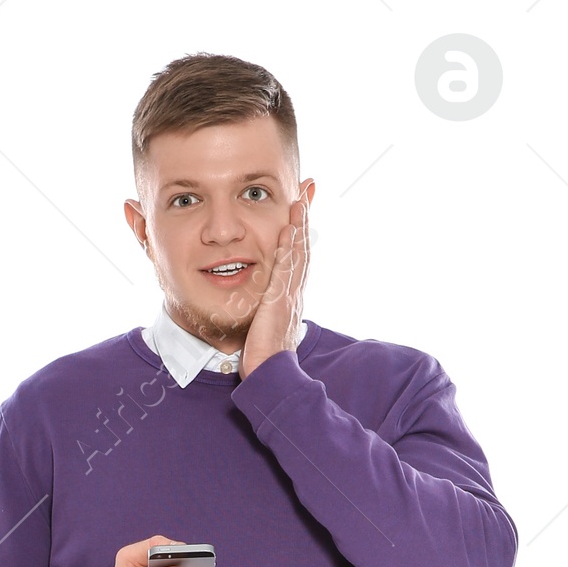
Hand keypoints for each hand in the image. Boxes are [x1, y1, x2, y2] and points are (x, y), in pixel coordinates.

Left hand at [240, 196, 308, 378]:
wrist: (270, 377)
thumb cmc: (263, 359)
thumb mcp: (264, 328)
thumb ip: (264, 312)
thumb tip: (260, 308)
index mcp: (289, 297)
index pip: (296, 256)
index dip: (299, 230)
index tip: (300, 206)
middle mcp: (294, 293)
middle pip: (302, 247)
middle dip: (304, 217)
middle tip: (308, 189)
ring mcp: (290, 296)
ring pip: (298, 254)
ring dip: (299, 225)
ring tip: (300, 199)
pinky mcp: (280, 302)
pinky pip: (286, 270)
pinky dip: (289, 249)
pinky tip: (288, 231)